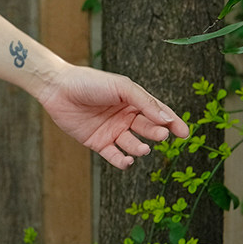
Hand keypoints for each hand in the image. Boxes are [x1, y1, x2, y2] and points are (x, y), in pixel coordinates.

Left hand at [37, 64, 188, 168]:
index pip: (157, 113)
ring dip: (140, 149)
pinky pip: (115, 156)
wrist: (57, 88)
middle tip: (160, 135)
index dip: (172, 122)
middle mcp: (124, 116)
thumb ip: (145, 102)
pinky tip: (126, 160)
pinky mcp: (98, 142)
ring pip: (134, 145)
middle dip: (156, 134)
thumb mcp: (121, 87)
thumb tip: (167, 119)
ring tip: (141, 148)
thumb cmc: (89, 82)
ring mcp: (111, 130)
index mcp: (132, 100)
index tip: (185, 133)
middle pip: (148, 129)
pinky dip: (123, 161)